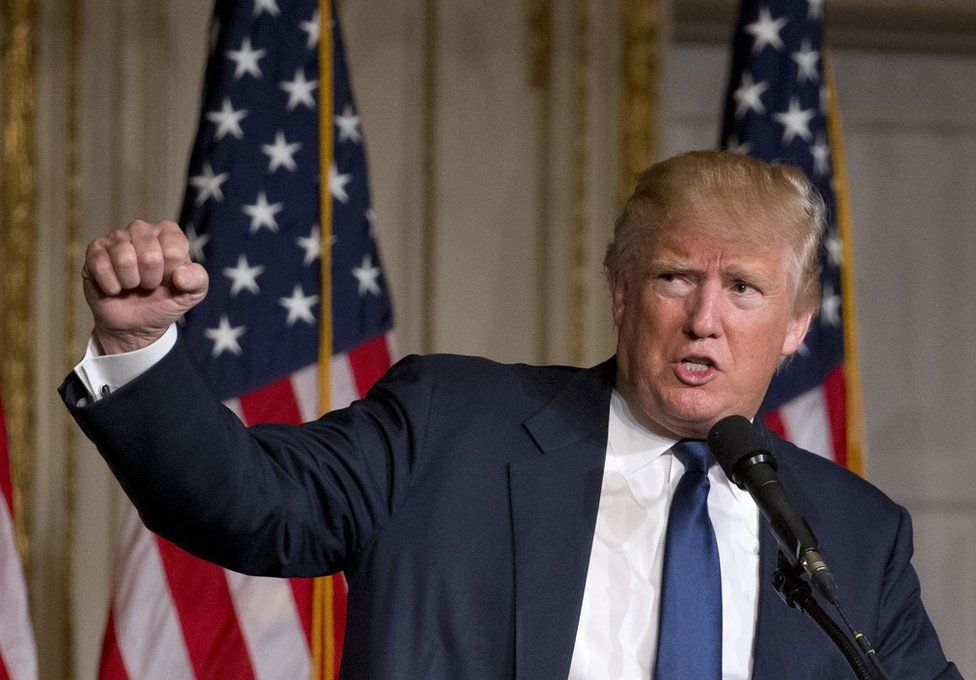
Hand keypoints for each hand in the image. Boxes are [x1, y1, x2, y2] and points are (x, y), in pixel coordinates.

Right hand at [83, 220, 208, 353]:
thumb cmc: (165, 301)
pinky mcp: (94, 251)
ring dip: (131, 282)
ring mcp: (116, 239)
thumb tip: (180, 275)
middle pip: (149, 254)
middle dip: (151, 280)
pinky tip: (115, 288)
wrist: (136, 324)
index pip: (174, 248)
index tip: (170, 281)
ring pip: (124, 258)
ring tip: (132, 285)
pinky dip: (111, 285)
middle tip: (149, 285)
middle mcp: (141, 230)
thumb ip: (197, 280)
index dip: (172, 273)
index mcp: (168, 234)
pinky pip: (100, 265)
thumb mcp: (192, 293)